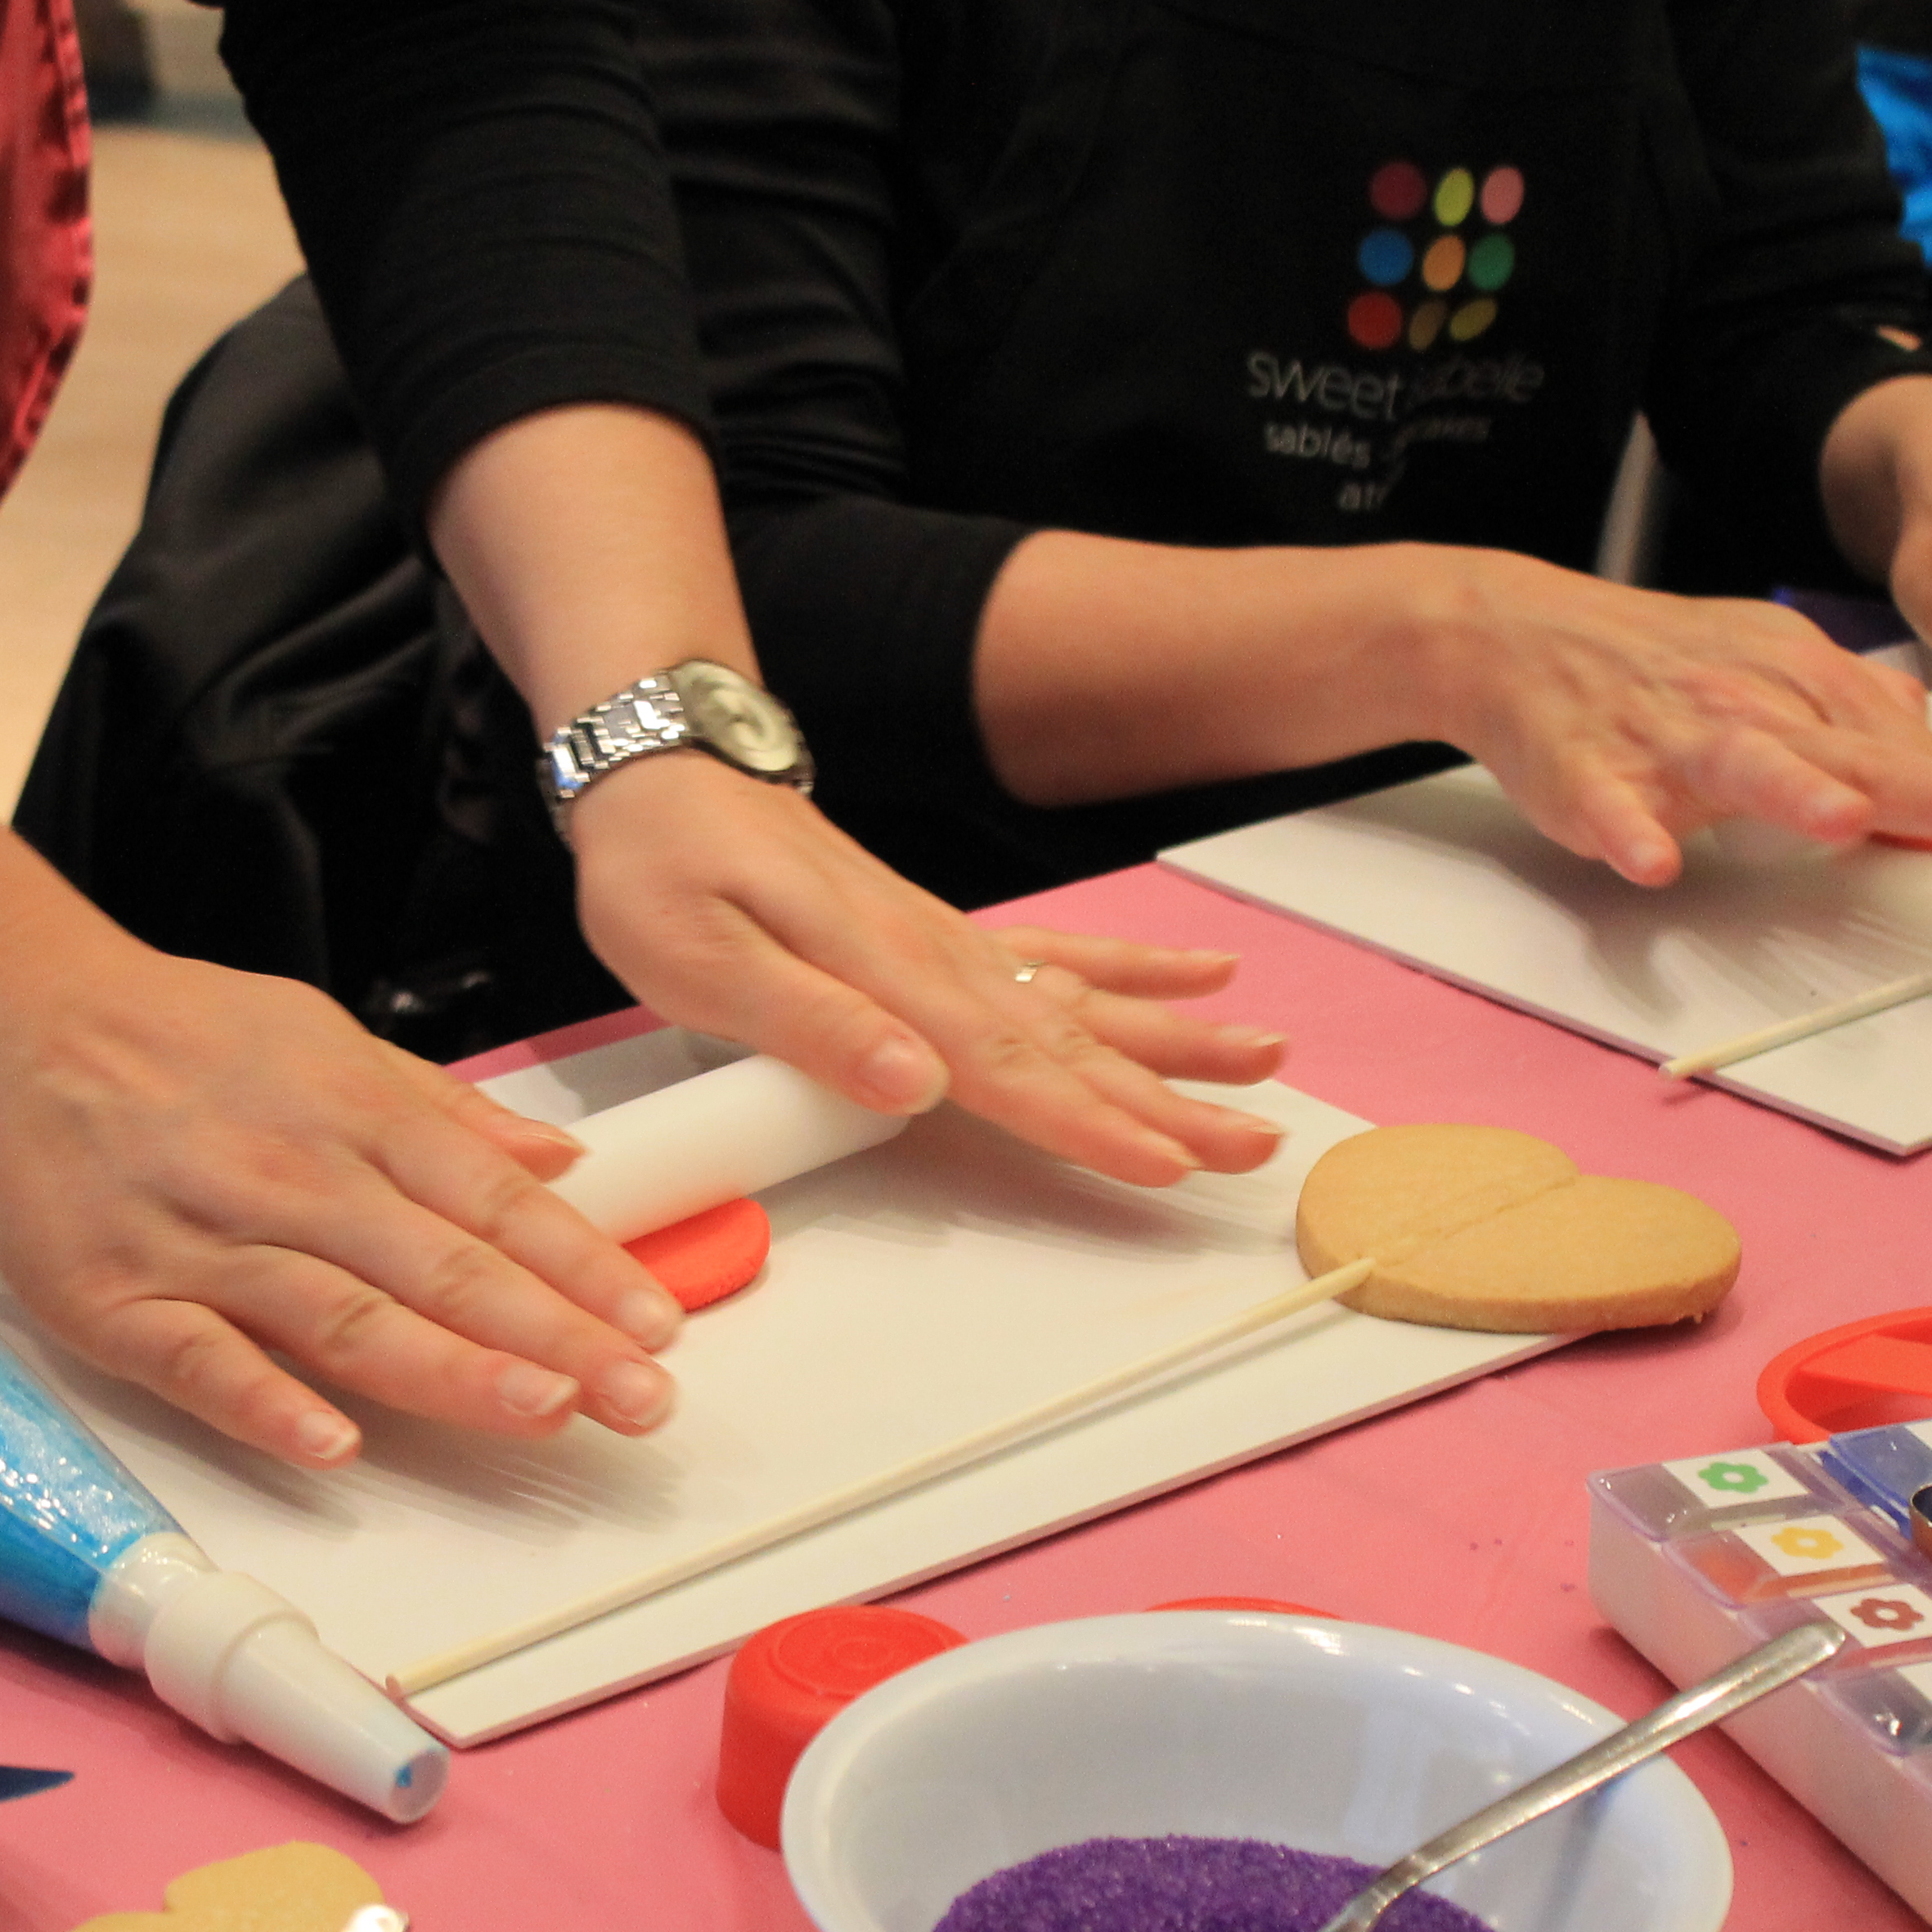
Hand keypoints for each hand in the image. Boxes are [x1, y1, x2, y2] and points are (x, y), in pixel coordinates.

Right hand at [0, 927, 685, 1470]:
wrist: (2, 1013)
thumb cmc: (169, 1034)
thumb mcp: (322, 1036)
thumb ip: (441, 1112)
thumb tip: (558, 1158)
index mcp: (350, 1112)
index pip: (493, 1202)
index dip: (582, 1266)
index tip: (656, 1323)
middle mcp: (290, 1176)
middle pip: (443, 1268)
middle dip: (554, 1336)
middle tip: (640, 1398)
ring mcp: (203, 1243)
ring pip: (343, 1317)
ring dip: (450, 1370)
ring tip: (544, 1413)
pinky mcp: (116, 1300)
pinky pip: (201, 1360)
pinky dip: (268, 1403)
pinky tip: (335, 1449)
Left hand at [564, 755, 1288, 1183]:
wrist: (665, 769)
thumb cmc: (662, 867)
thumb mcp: (697, 956)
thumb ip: (808, 1022)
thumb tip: (912, 1083)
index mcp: (884, 974)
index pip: (1005, 1068)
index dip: (1088, 1123)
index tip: (1165, 1163)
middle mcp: (937, 957)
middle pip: (1072, 1042)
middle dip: (1169, 1098)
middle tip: (1258, 1145)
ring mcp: (949, 940)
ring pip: (1087, 1000)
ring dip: (1177, 1037)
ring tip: (1269, 1062)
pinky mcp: (941, 932)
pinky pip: (1063, 951)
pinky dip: (1135, 965)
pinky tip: (1201, 975)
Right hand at [1420, 549, 1931, 885]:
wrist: (1516, 634)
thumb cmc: (1650, 664)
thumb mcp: (1770, 669)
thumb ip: (1856, 718)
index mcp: (1800, 691)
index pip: (1910, 748)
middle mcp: (1749, 707)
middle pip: (1863, 757)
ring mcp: (1665, 740)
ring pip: (1741, 766)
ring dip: (1793, 794)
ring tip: (1846, 822)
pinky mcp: (1583, 773)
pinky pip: (1606, 807)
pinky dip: (1626, 830)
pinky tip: (1650, 858)